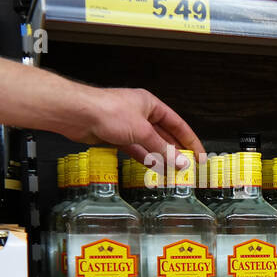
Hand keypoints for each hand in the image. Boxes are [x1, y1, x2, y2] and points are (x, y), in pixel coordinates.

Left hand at [70, 85, 203, 165]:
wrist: (76, 114)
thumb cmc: (107, 110)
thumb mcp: (142, 131)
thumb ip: (162, 149)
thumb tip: (181, 161)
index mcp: (150, 104)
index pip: (177, 124)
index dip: (190, 140)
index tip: (199, 155)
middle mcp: (140, 113)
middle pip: (164, 135)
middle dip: (175, 151)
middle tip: (187, 166)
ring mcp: (127, 125)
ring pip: (149, 144)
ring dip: (161, 157)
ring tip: (173, 171)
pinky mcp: (115, 135)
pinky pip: (135, 149)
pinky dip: (145, 158)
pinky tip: (154, 167)